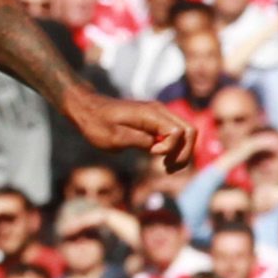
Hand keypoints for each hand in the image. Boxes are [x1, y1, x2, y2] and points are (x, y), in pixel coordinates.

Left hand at [68, 92, 199, 169]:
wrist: (86, 109)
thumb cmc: (96, 124)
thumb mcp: (114, 137)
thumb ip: (139, 141)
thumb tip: (159, 147)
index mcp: (151, 114)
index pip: (179, 131)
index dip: (171, 147)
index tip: (152, 154)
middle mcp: (159, 112)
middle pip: (190, 131)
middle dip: (184, 153)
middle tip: (169, 168)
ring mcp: (159, 115)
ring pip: (186, 133)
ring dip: (181, 152)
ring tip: (167, 168)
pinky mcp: (155, 121)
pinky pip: (175, 134)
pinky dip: (174, 148)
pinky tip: (163, 160)